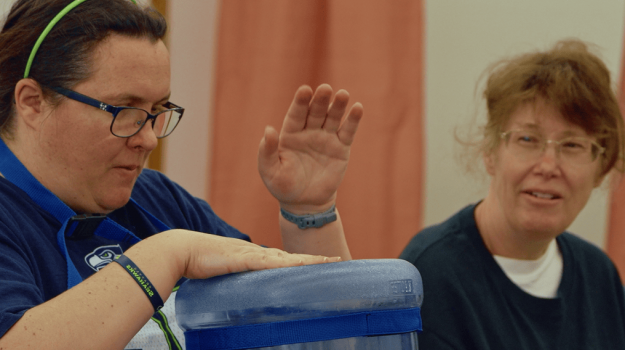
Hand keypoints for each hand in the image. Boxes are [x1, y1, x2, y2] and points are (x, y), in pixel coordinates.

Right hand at [155, 230, 340, 279]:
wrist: (181, 249)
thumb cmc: (199, 261)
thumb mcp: (223, 271)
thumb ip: (235, 277)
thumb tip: (243, 291)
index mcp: (252, 255)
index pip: (282, 259)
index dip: (301, 261)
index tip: (319, 264)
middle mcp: (255, 252)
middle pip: (290, 257)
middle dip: (312, 259)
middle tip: (336, 260)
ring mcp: (248, 254)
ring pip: (283, 258)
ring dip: (304, 260)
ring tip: (326, 262)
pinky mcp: (239, 258)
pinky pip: (264, 263)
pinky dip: (280, 264)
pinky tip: (295, 265)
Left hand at [258, 84, 362, 212]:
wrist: (305, 203)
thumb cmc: (283, 186)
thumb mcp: (270, 171)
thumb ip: (266, 151)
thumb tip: (268, 129)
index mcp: (290, 134)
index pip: (296, 114)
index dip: (300, 102)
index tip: (305, 90)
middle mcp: (309, 132)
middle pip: (316, 112)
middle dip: (321, 100)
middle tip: (325, 88)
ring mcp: (326, 138)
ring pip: (332, 118)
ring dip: (338, 106)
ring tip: (343, 94)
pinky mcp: (341, 148)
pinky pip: (347, 132)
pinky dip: (353, 120)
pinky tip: (357, 108)